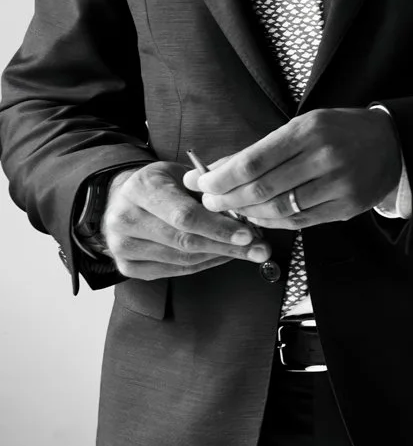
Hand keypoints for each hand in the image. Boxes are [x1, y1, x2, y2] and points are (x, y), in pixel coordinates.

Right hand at [100, 161, 271, 279]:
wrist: (126, 198)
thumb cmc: (164, 185)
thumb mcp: (184, 175)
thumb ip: (210, 191)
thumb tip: (246, 213)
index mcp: (139, 188)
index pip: (184, 216)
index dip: (219, 228)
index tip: (249, 234)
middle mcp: (123, 218)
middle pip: (184, 241)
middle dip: (227, 246)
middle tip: (260, 249)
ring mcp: (121, 246)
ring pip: (182, 259)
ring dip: (220, 256)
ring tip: (249, 252)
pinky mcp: (126, 266)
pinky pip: (175, 270)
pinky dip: (204, 264)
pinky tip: (223, 255)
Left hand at [187, 108, 403, 228]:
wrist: (392, 143)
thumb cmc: (339, 132)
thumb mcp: (301, 127)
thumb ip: (259, 150)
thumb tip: (213, 170)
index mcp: (308, 131)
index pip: (253, 161)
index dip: (221, 178)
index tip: (201, 185)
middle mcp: (325, 157)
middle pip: (262, 188)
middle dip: (227, 199)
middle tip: (210, 202)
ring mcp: (339, 184)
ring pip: (279, 209)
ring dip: (247, 213)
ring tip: (232, 211)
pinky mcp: (348, 207)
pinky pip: (300, 221)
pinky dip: (273, 222)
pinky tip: (259, 216)